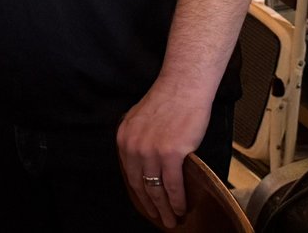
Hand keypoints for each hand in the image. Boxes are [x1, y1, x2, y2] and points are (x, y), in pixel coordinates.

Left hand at [116, 82, 212, 227]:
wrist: (183, 87)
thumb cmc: (168, 101)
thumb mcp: (140, 120)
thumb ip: (139, 140)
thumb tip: (145, 162)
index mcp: (124, 139)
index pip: (129, 174)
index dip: (139, 194)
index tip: (146, 205)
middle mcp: (133, 147)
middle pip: (141, 186)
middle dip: (151, 206)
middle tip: (160, 218)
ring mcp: (151, 151)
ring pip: (156, 189)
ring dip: (165, 209)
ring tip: (171, 220)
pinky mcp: (171, 154)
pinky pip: (173, 185)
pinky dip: (177, 200)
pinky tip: (181, 208)